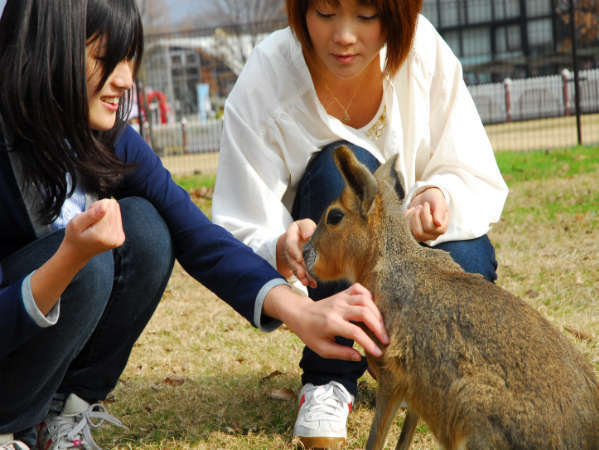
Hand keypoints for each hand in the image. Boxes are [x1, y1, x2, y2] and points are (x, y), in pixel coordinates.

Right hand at [31, 198, 124, 314]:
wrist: (75, 255)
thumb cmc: (73, 239)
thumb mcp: (77, 224)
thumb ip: (92, 214)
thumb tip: (107, 205)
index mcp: (105, 236)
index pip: (109, 207)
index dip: (97, 206)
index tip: (87, 216)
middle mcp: (116, 239)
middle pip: (115, 209)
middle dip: (102, 211)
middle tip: (89, 222)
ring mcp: (119, 239)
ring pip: (117, 213)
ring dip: (106, 215)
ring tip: (93, 226)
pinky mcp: (120, 238)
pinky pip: (117, 219)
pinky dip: (109, 220)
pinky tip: (99, 228)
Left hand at [264, 283, 388, 360]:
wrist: (300, 314)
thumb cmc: (311, 334)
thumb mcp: (322, 349)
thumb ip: (341, 354)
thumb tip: (360, 357)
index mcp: (331, 323)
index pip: (355, 332)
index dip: (369, 343)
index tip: (378, 353)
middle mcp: (337, 308)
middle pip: (364, 313)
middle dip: (378, 327)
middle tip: (386, 340)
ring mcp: (340, 298)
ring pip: (364, 300)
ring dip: (377, 313)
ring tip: (382, 327)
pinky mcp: (342, 293)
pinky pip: (359, 289)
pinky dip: (369, 296)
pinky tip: (372, 308)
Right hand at [276, 219, 316, 287]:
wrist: (301, 236)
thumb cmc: (306, 229)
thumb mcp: (305, 224)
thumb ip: (306, 227)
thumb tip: (309, 236)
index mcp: (291, 236)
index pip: (290, 244)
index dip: (294, 252)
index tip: (299, 259)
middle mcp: (290, 249)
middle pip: (292, 260)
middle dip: (297, 268)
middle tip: (303, 275)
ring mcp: (293, 258)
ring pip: (296, 268)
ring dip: (302, 276)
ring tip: (307, 282)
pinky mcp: (298, 266)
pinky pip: (301, 273)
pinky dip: (307, 279)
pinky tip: (312, 284)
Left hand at [405, 187, 448, 241]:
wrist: (424, 199)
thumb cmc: (433, 200)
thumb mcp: (438, 201)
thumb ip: (439, 211)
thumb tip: (438, 224)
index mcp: (442, 228)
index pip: (430, 228)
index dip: (425, 214)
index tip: (426, 204)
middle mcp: (432, 235)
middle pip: (419, 232)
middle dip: (416, 216)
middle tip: (419, 206)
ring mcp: (422, 236)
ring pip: (412, 232)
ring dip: (411, 217)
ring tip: (416, 209)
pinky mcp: (413, 234)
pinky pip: (405, 229)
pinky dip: (406, 218)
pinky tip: (411, 212)